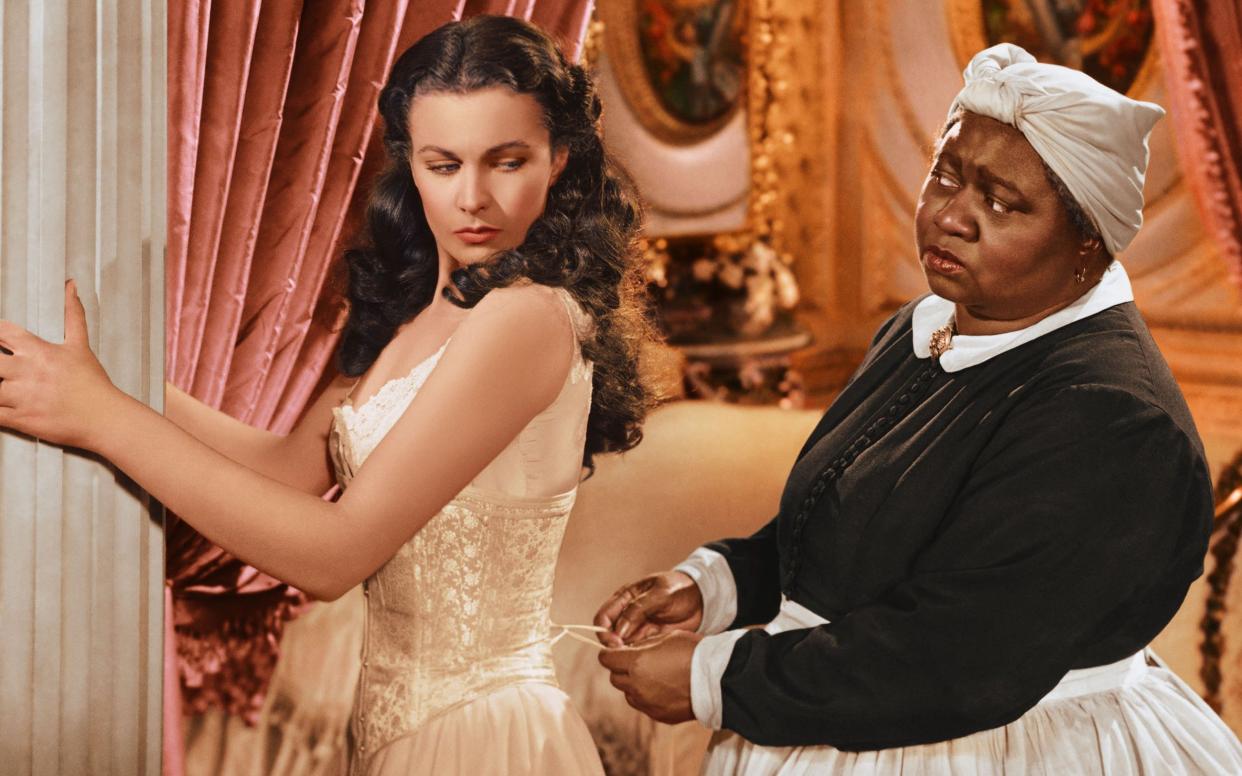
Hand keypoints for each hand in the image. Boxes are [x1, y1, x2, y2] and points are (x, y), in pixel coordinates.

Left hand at [0, 280, 120, 448]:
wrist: (104, 417)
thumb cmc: (92, 383)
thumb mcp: (80, 346)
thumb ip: (72, 314)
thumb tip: (71, 287)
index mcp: (38, 351)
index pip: (2, 332)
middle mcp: (26, 372)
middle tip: (1, 366)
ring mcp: (22, 396)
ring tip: (2, 386)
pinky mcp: (20, 419)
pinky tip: (0, 405)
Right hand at [594, 570, 703, 646]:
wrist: (702, 599)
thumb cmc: (680, 589)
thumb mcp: (661, 593)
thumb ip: (639, 609)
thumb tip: (619, 630)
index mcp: (625, 598)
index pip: (603, 617)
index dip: (604, 631)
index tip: (615, 642)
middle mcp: (627, 614)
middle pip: (609, 634)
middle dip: (614, 646)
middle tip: (626, 653)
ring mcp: (638, 628)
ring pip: (622, 645)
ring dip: (627, 653)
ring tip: (640, 656)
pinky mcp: (649, 639)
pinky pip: (637, 651)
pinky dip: (639, 656)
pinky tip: (649, 657)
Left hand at [598, 629, 700, 724]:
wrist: (717, 678)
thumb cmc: (693, 652)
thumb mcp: (666, 637)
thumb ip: (643, 645)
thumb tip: (630, 649)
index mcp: (636, 663)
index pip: (606, 659)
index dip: (611, 653)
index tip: (618, 651)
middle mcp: (636, 685)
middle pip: (615, 678)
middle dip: (622, 669)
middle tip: (637, 661)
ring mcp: (646, 703)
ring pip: (628, 693)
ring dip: (633, 684)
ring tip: (654, 675)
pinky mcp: (657, 715)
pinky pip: (643, 705)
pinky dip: (647, 696)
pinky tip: (665, 688)